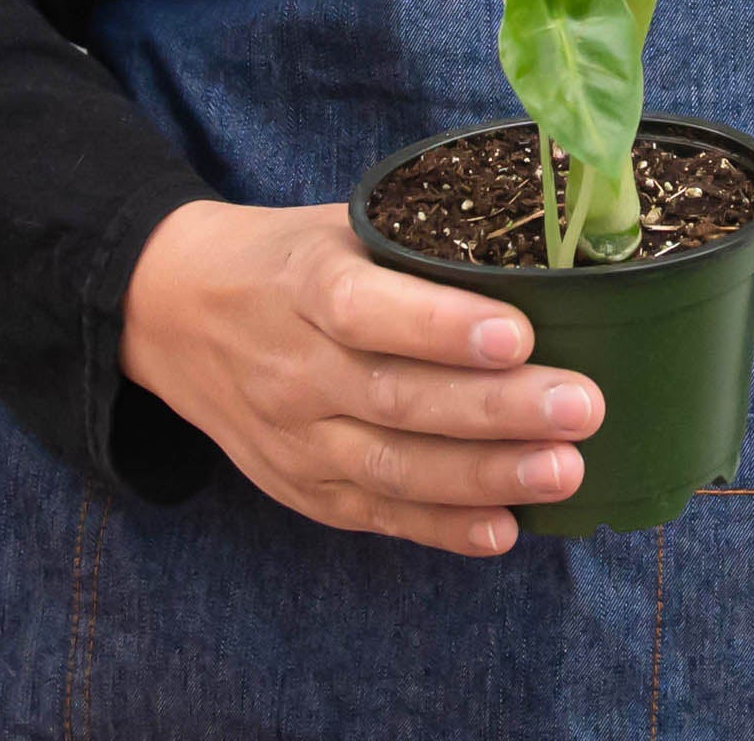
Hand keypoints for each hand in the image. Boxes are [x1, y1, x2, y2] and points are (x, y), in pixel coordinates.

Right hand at [120, 200, 602, 554]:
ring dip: (484, 476)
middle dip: (496, 409)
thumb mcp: (339, 224)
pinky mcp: (299, 487)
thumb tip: (544, 249)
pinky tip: (504, 528)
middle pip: (395, 397)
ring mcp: (293, 437)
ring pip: (391, 466)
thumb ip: (421, 242)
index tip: (517, 334)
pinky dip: (441, 527)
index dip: (440, 327)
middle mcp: (293, 368)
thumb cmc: (289, 258)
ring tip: (564, 471)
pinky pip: (375, 514)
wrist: (173, 311)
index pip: (366, 309)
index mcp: (302, 284)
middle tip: (581, 407)